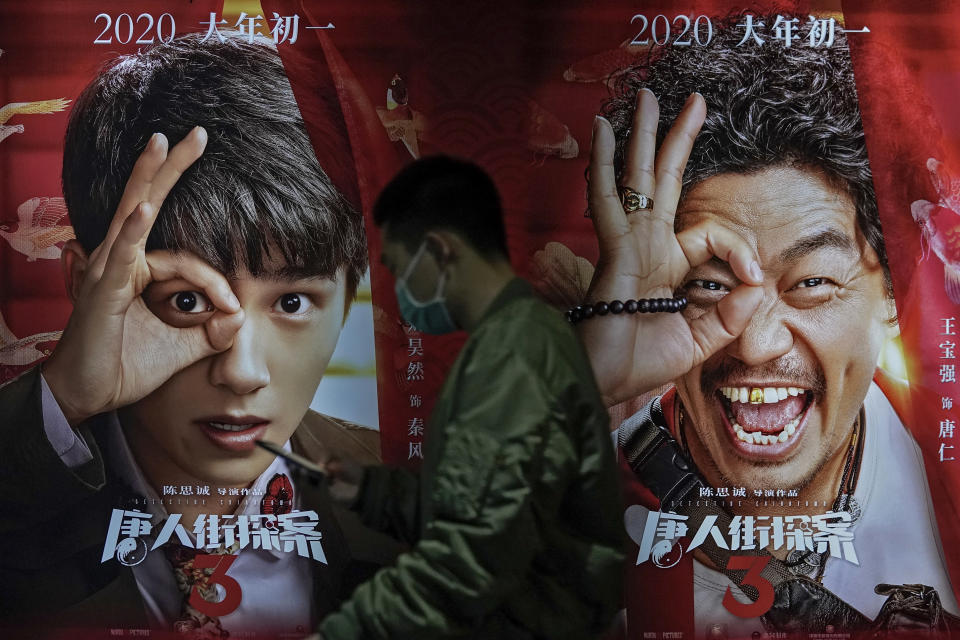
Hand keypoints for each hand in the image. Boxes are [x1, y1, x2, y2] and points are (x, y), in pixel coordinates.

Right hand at [44, 127, 243, 424]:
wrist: (88, 396)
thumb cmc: (127, 366)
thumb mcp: (183, 346)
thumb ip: (212, 330)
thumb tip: (241, 317)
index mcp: (137, 269)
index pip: (186, 258)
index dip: (216, 281)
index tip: (233, 309)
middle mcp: (119, 261)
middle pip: (146, 201)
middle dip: (171, 167)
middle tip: (197, 132)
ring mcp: (106, 271)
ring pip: (131, 214)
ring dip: (149, 177)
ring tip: (163, 142)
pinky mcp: (101, 291)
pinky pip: (120, 255)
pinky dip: (133, 231)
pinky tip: (145, 208)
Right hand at [581, 90, 763, 404]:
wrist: (605, 381)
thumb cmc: (642, 363)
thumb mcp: (703, 340)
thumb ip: (732, 313)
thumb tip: (759, 284)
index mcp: (670, 267)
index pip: (712, 236)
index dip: (740, 249)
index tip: (756, 280)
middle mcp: (649, 247)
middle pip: (666, 182)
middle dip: (678, 141)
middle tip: (694, 103)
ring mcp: (629, 243)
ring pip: (638, 178)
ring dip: (643, 136)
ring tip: (647, 97)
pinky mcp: (614, 249)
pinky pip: (607, 199)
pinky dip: (603, 164)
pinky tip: (602, 130)